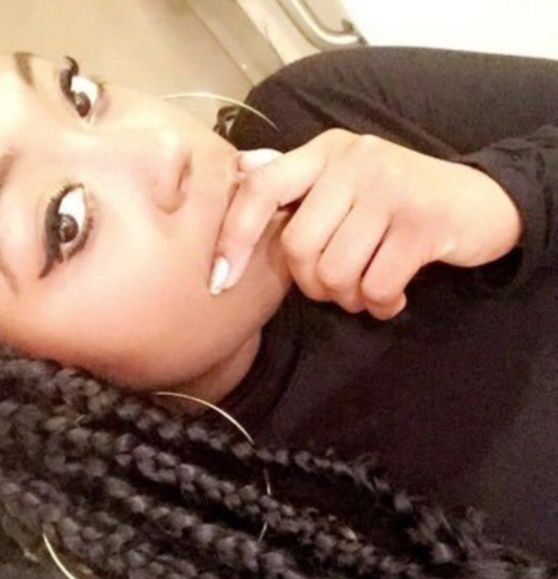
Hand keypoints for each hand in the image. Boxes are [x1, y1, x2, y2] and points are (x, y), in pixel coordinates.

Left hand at [210, 130, 521, 319]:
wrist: (479, 201)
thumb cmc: (397, 201)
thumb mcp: (345, 183)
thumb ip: (298, 189)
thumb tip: (240, 186)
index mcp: (325, 152)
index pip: (261, 189)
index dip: (233, 236)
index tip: (221, 279)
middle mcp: (353, 161)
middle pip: (297, 246)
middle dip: (311, 284)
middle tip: (335, 287)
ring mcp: (390, 189)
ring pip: (335, 271)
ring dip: (348, 297)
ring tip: (367, 289)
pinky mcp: (422, 222)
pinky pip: (377, 286)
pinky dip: (380, 305)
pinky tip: (392, 297)